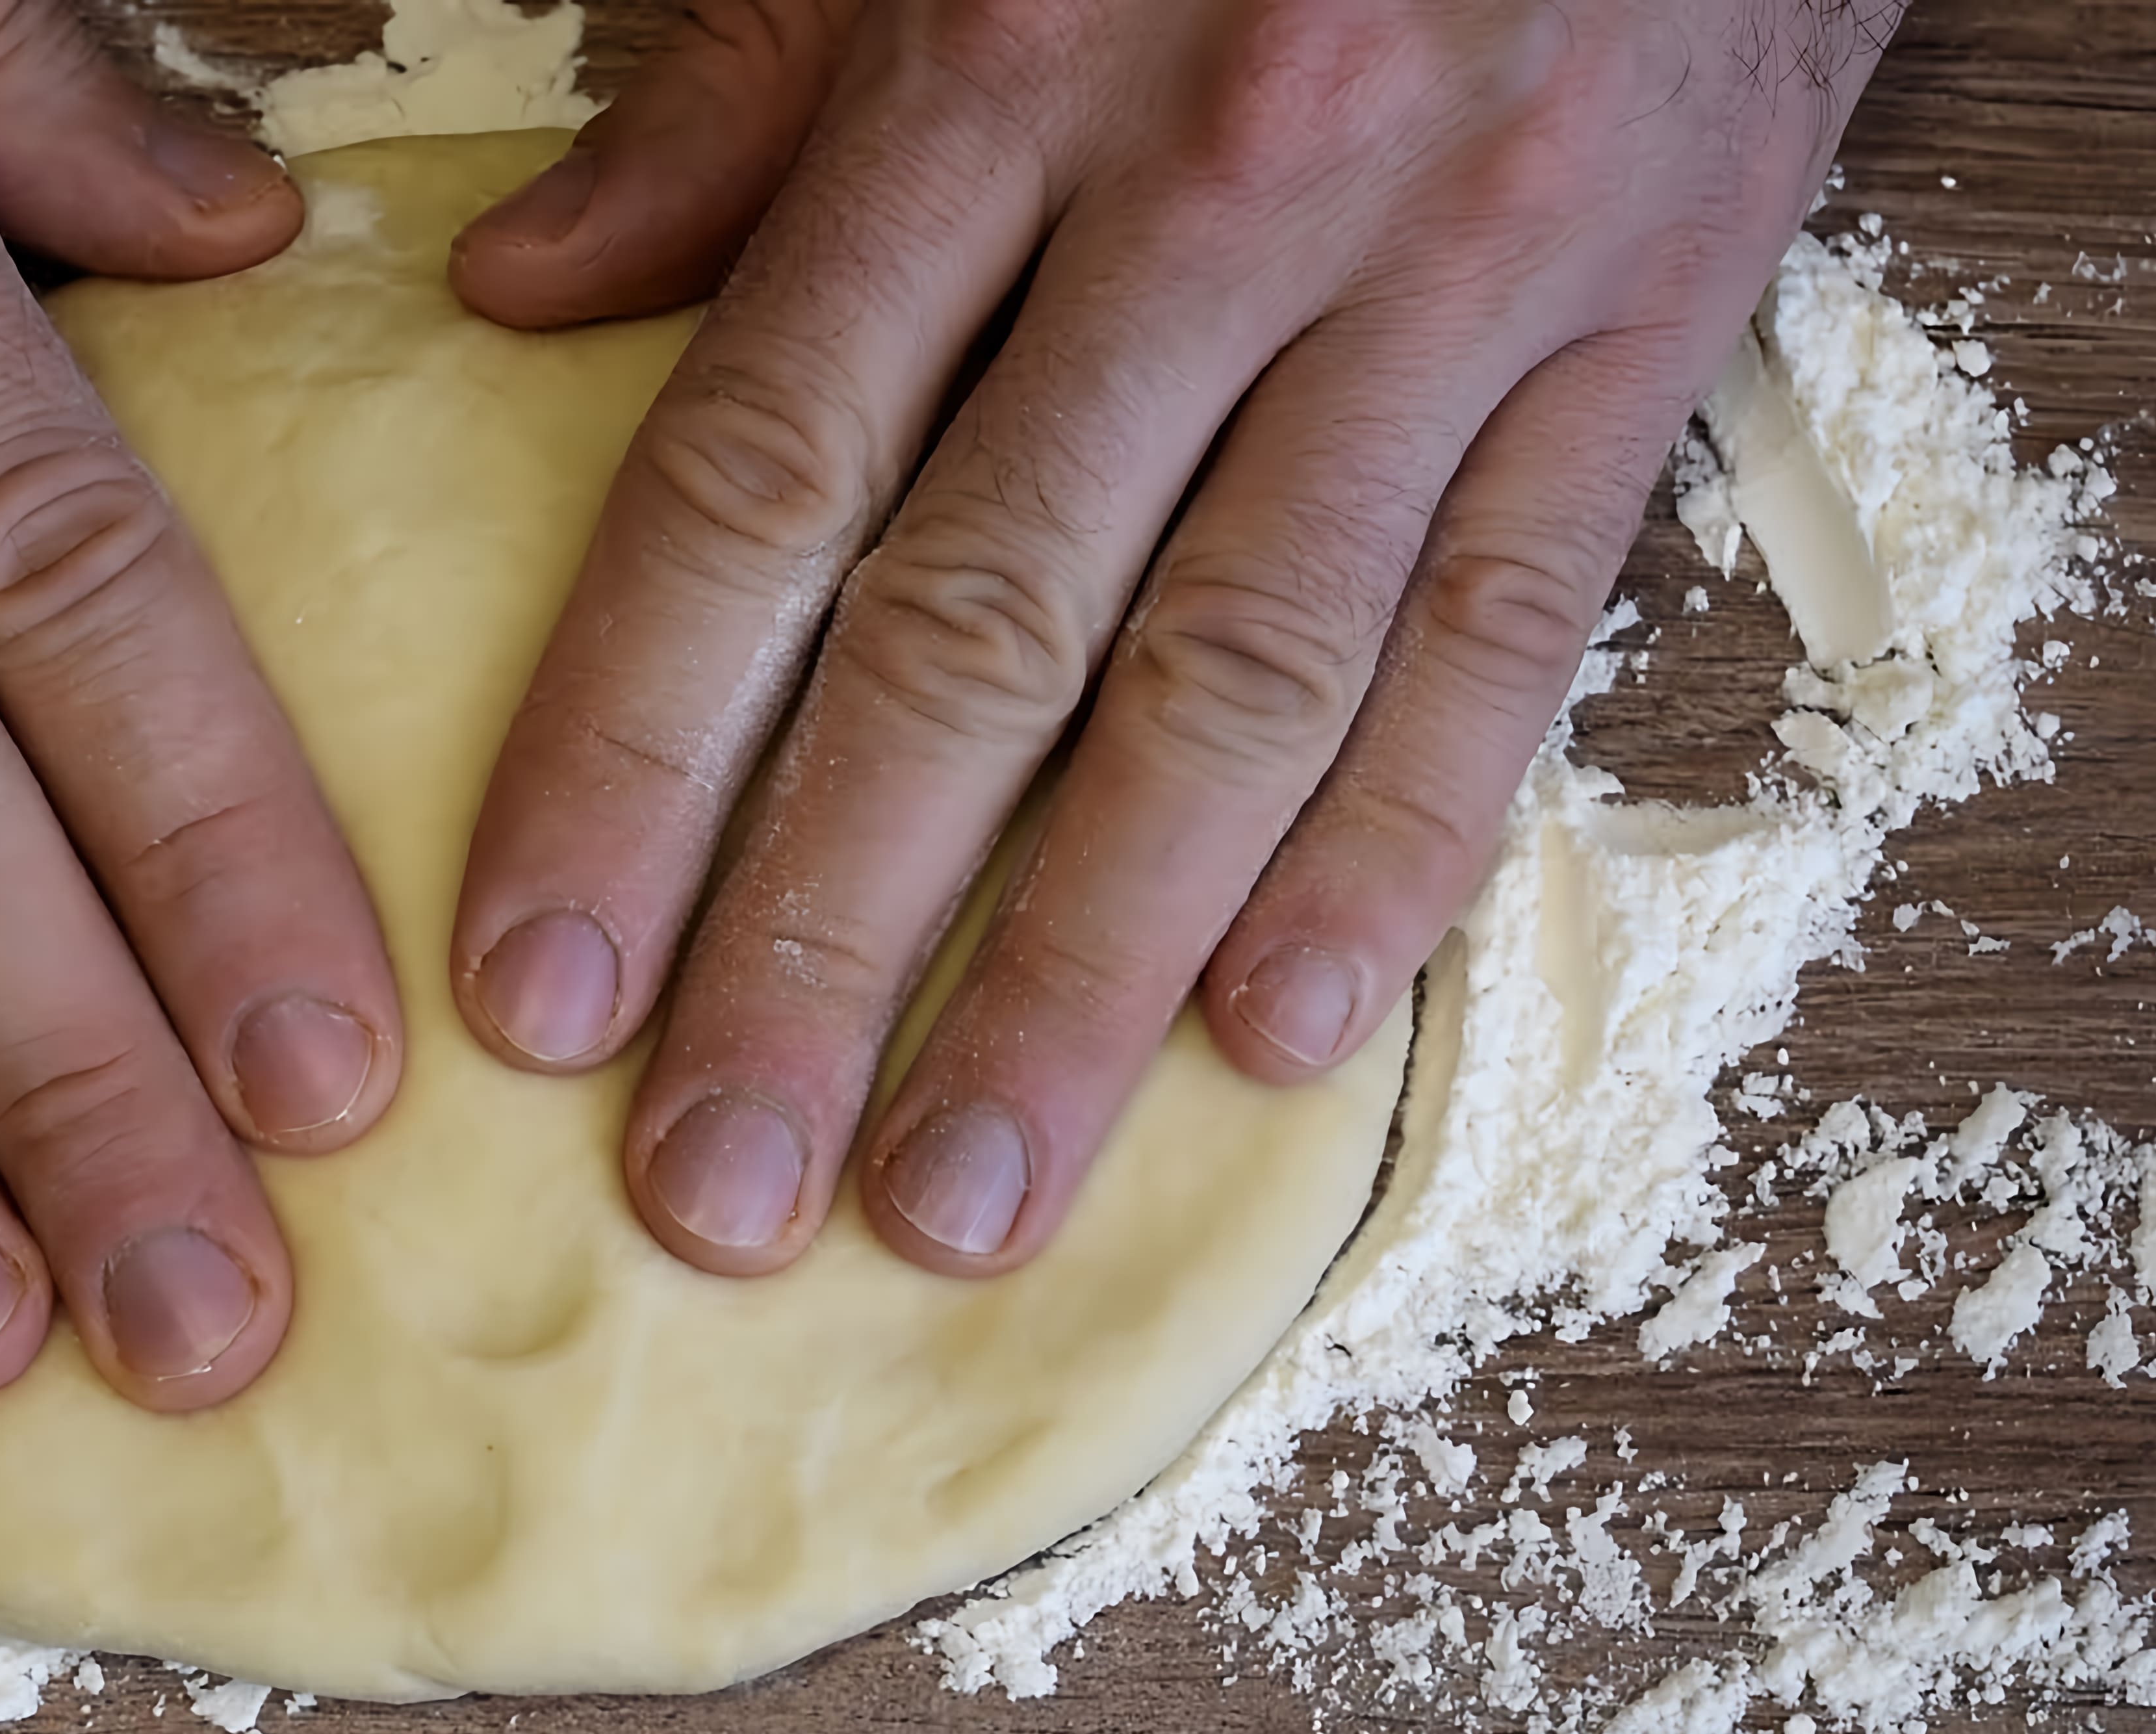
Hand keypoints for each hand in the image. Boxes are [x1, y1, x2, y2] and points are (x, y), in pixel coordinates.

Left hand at [444, 0, 1893, 1273]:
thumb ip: (734, 103)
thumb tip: (513, 298)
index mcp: (991, 69)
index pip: (759, 475)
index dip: (631, 753)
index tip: (538, 991)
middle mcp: (1215, 190)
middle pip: (977, 634)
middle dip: (828, 940)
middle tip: (717, 1195)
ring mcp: (1448, 273)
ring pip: (1238, 681)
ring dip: (1090, 973)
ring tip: (961, 1198)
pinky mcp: (1642, 330)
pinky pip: (1507, 629)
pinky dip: (1394, 846)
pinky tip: (1273, 1038)